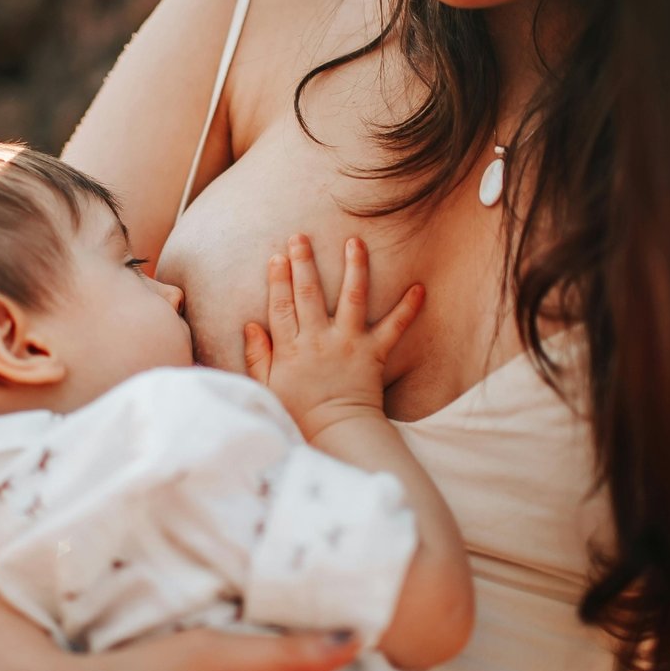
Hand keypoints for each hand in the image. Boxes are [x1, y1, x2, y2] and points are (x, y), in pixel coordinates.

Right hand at [242, 234, 423, 438]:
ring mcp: (349, 343)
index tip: (277, 256)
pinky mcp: (374, 353)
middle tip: (301, 237)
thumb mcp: (268, 387)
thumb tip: (250, 325)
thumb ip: (258, 356)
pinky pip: (394, 328)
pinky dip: (408, 308)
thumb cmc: (300, 413)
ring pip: (351, 298)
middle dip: (304, 262)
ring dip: (354, 268)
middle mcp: (319, 339)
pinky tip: (419, 287)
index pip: (281, 305)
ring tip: (355, 242)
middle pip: (309, 293)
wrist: (338, 433)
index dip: (278, 280)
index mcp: (291, 347)